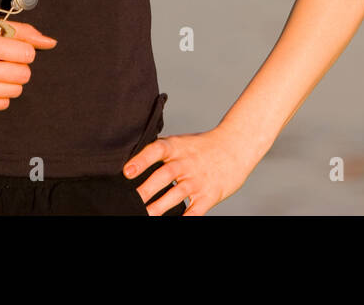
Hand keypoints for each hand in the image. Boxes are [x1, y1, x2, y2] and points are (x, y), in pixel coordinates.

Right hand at [0, 19, 56, 112]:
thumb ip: (22, 31)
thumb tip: (51, 42)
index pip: (27, 53)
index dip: (23, 51)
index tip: (12, 50)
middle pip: (24, 74)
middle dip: (19, 67)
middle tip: (4, 62)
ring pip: (15, 91)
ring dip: (10, 82)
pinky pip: (2, 104)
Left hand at [123, 125, 258, 215]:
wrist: (235, 147)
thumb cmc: (203, 146)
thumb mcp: (181, 142)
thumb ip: (161, 152)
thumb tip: (132, 164)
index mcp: (176, 147)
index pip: (156, 150)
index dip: (141, 160)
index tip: (127, 172)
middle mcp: (186, 163)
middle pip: (164, 175)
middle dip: (146, 190)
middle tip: (131, 201)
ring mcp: (198, 180)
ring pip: (176, 195)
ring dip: (159, 207)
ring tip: (145, 215)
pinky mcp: (209, 195)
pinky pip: (194, 211)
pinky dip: (184, 218)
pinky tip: (173, 221)